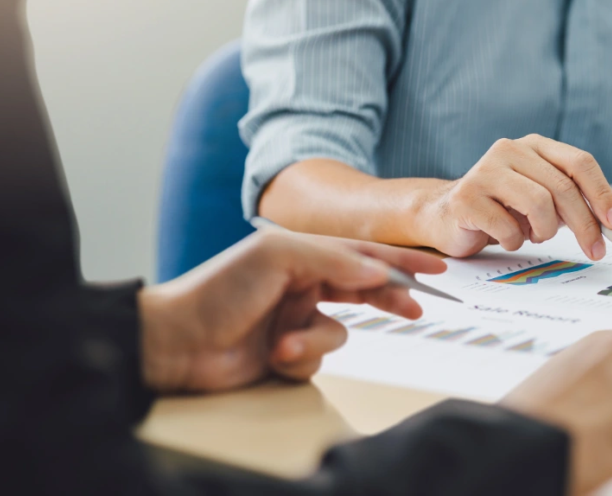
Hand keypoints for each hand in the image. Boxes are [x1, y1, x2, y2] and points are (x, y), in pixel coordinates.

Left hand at [138, 229, 446, 392]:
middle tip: (413, 308)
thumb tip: (379, 268)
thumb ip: (335, 259)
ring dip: (315, 340)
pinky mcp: (289, 353)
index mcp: (303, 252)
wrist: (177, 342)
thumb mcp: (279, 256)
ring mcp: (297, 319)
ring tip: (284, 342)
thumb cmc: (219, 290)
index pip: (363, 253)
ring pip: (339, 333)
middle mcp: (304, 283)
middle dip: (386, 300)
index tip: (434, 268)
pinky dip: (299, 358)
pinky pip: (318, 359)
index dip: (400, 260)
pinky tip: (275, 355)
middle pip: (363, 290)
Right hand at [416, 135, 611, 259]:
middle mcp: (510, 150)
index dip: (601, 193)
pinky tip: (505, 237)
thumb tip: (607, 224)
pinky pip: (508, 228)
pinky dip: (514, 241)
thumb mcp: (540, 198)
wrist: (444, 214)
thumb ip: (570, 203)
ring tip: (533, 235)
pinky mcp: (467, 197)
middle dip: (585, 225)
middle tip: (595, 249)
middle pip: (563, 188)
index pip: (579, 162)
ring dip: (544, 231)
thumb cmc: (499, 208)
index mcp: (533, 145)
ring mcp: (485, 171)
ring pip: (539, 205)